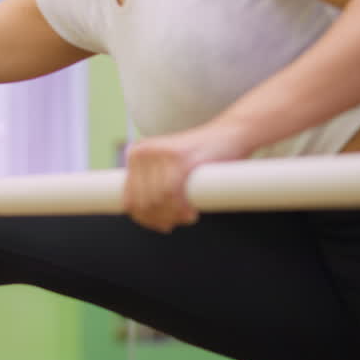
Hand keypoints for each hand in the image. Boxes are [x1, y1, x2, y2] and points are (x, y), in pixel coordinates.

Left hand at [123, 122, 252, 232]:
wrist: (231, 134)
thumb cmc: (201, 157)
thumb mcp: (169, 168)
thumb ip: (152, 184)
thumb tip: (137, 215)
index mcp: (136, 154)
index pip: (129, 199)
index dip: (145, 219)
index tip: (162, 226)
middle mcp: (142, 151)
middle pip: (143, 203)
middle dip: (160, 219)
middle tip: (177, 222)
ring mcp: (159, 152)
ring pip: (156, 201)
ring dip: (172, 216)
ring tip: (187, 218)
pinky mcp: (177, 157)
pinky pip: (170, 193)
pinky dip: (180, 209)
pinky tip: (191, 212)